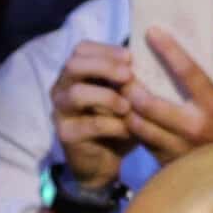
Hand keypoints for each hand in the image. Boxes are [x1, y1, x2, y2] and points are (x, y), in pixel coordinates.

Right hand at [50, 39, 134, 189]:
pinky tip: (129, 129)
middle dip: (104, 67)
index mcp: (75, 74)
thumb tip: (152, 57)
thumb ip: (129, 80)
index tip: (130, 57)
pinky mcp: (66, 134)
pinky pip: (89, 124)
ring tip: (127, 106)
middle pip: (74, 65)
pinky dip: (113, 125)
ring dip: (107, 97)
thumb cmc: (117, 122)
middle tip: (129, 75)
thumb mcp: (125, 97)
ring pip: (77, 93)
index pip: (82, 49)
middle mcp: (62, 88)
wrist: (103, 162)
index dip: (106, 49)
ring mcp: (61, 111)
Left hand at [126, 33, 212, 163]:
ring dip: (124, 104)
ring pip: (138, 124)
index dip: (168, 49)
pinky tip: (124, 109)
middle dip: (130, 84)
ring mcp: (177, 146)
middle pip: (149, 103)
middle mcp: (193, 126)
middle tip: (121, 69)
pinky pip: (140, 139)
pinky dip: (129, 123)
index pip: (188, 72)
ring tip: (118, 88)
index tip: (151, 31)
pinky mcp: (166, 160)